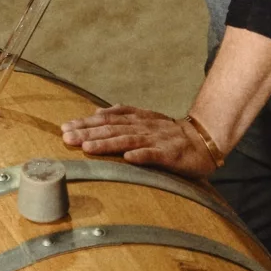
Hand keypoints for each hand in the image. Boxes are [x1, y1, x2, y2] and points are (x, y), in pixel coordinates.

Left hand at [60, 106, 219, 177]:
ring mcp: (157, 140)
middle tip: (66, 137)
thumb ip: (123, 116)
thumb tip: (98, 112)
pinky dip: (141, 155)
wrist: (205, 140)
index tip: (65, 127)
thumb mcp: (145, 120)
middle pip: (112, 128)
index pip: (107, 119)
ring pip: (128, 140)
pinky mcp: (170, 154)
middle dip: (88, 132)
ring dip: (107, 143)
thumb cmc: (171, 134)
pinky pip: (154, 154)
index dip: (86, 122)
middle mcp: (144, 127)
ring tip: (88, 146)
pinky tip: (128, 158)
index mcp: (137, 119)